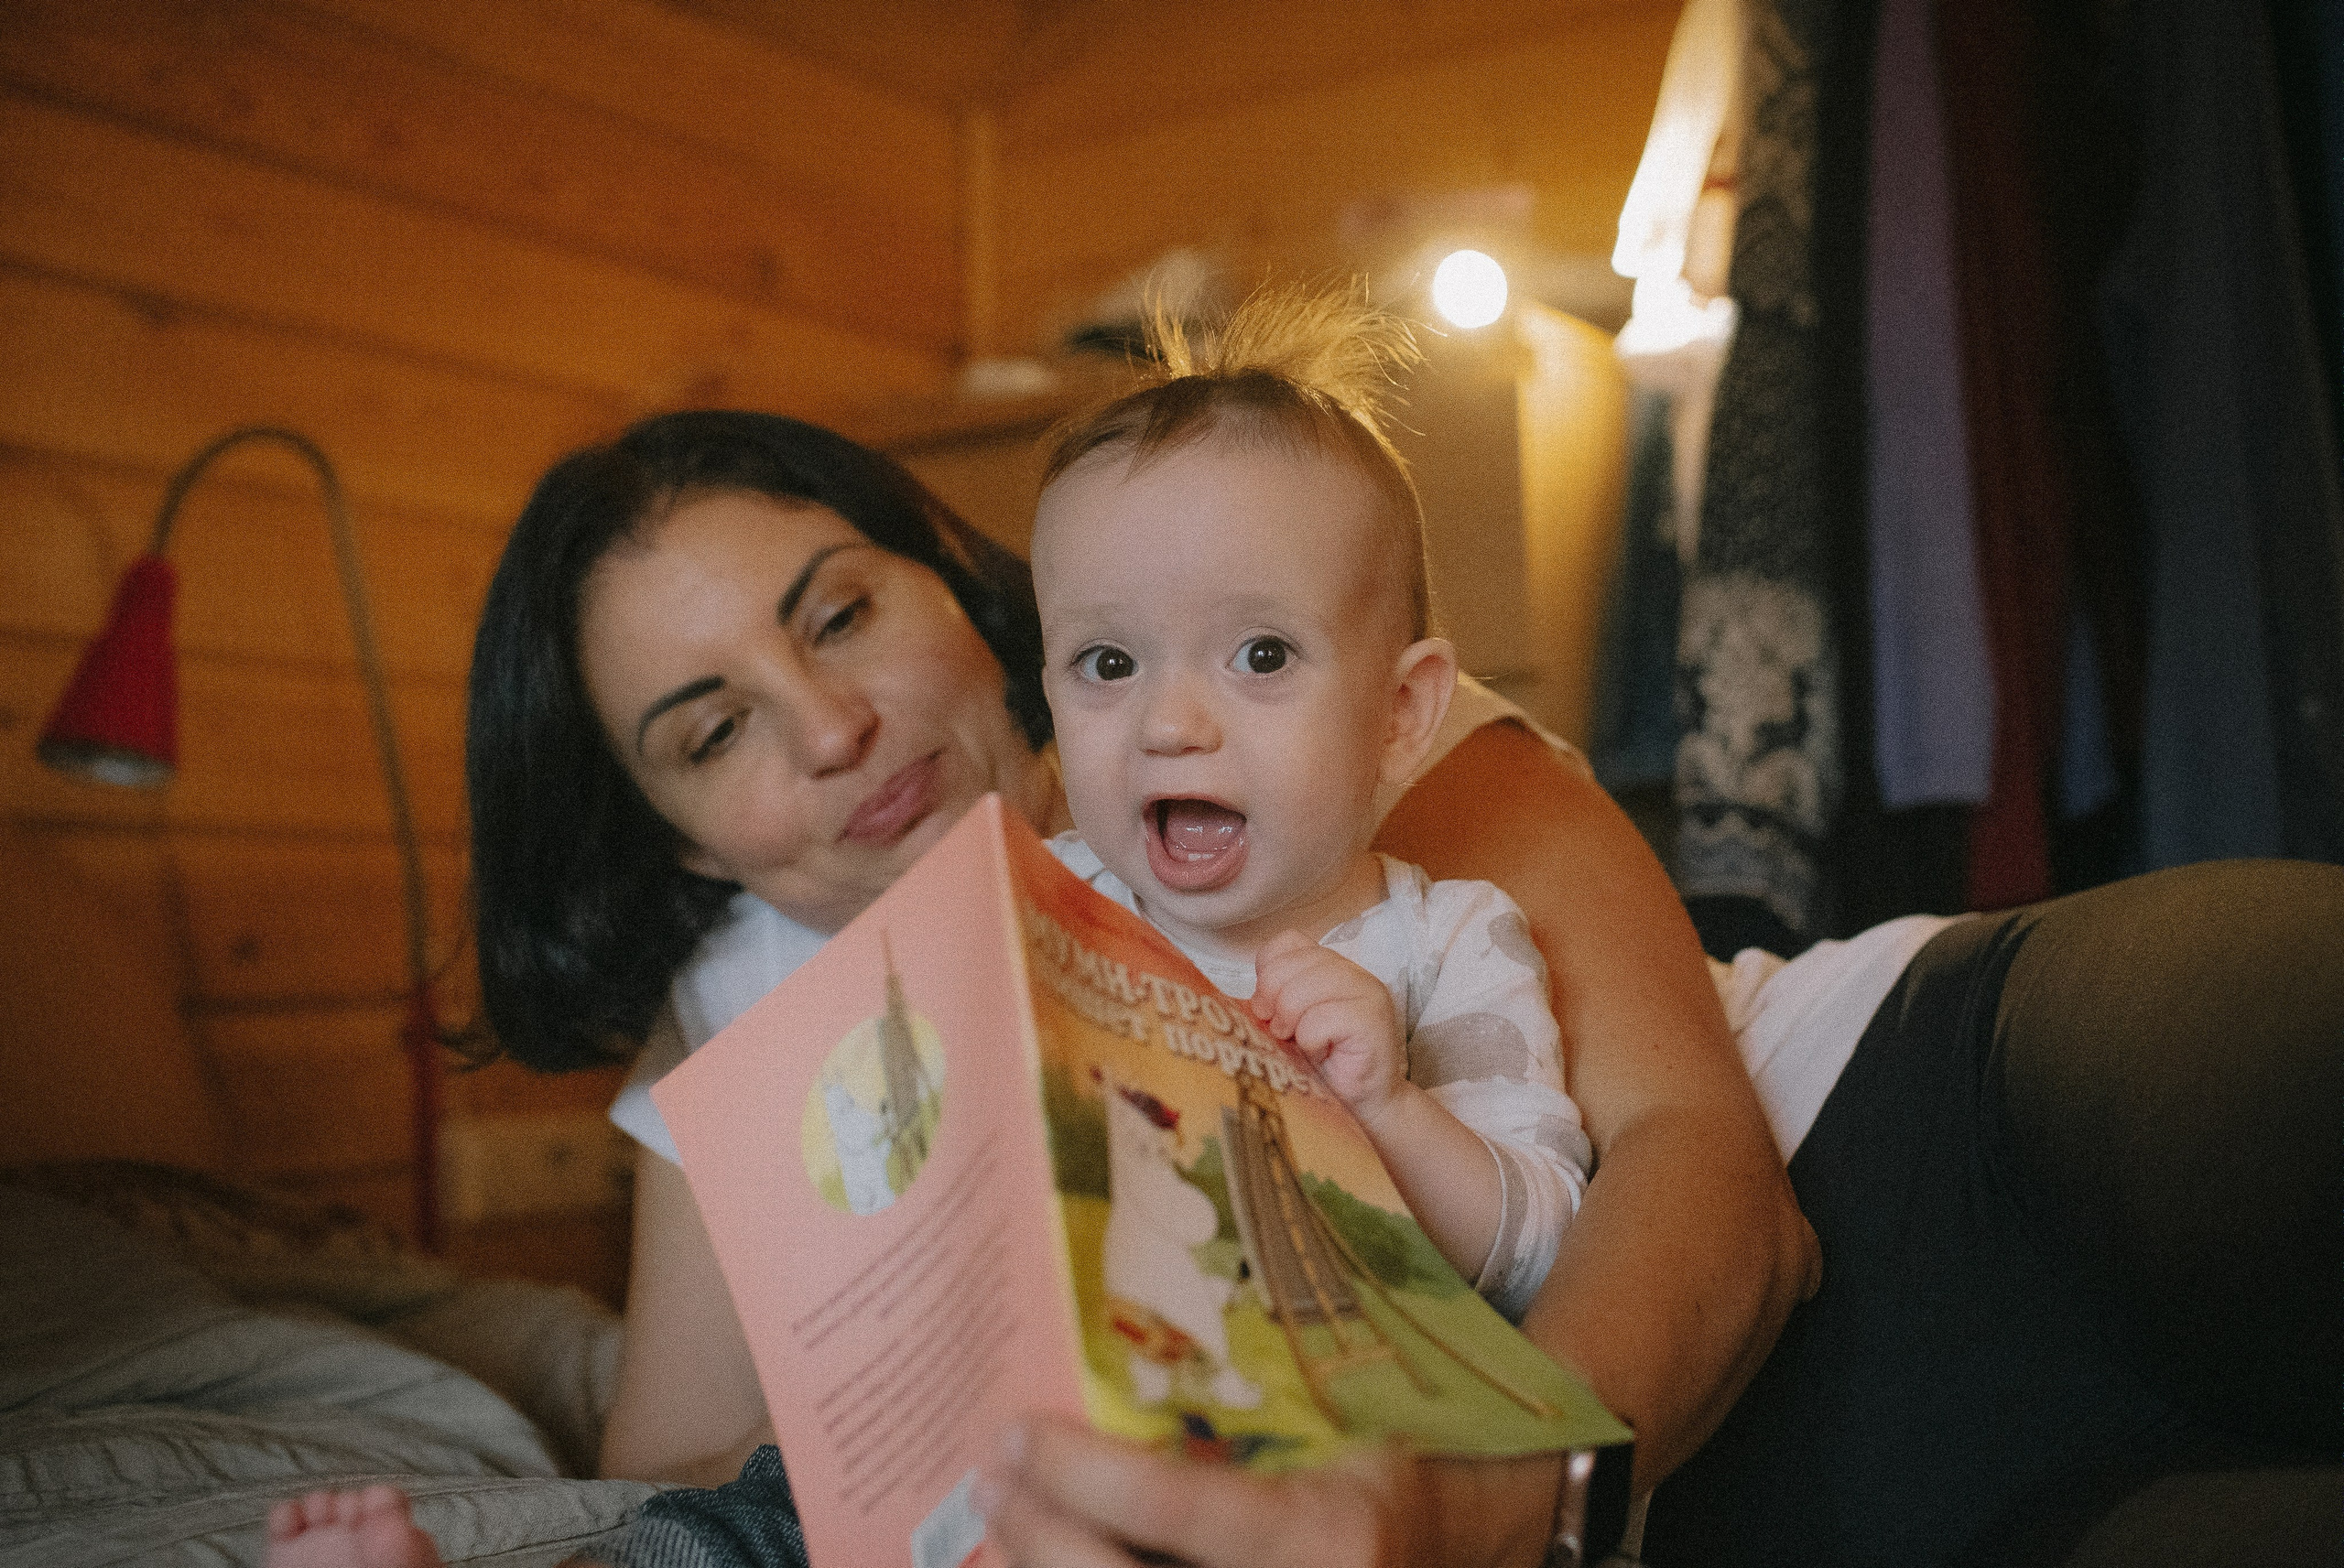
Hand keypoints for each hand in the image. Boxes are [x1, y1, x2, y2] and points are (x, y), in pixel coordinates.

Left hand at [976, 1415, 1435, 1567]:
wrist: (1444, 1561)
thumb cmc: (1378, 1486)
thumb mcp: (1329, 1447)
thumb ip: (1230, 1443)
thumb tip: (1096, 1389)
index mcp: (1325, 1537)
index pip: (1175, 1509)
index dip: (1081, 1473)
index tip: (1018, 1432)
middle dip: (1038, 1534)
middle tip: (991, 1478)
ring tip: (1001, 1524)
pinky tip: (1037, 1561)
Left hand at [1248, 931, 1406, 1121]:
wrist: (1365, 1102)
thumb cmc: (1326, 1063)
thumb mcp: (1291, 1022)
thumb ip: (1275, 998)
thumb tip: (1251, 998)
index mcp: (1330, 965)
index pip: (1288, 942)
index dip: (1268, 971)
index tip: (1266, 1006)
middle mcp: (1351, 971)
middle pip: (1291, 963)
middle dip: (1272, 998)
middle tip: (1278, 1029)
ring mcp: (1365, 991)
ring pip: (1303, 989)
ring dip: (1289, 1020)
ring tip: (1296, 1041)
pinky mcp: (1371, 1018)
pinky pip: (1320, 1019)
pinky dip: (1309, 1040)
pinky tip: (1320, 1051)